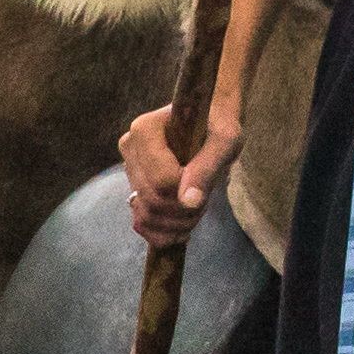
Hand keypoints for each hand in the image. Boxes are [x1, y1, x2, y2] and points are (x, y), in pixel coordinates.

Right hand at [120, 98, 231, 244]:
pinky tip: (182, 228)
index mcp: (145, 130)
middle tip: (205, 202)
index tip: (208, 182)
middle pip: (153, 200)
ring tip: (197, 210)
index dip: (188, 192)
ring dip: (177, 223)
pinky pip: (140, 222)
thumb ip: (207, 167)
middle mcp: (130, 148)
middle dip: (184, 211)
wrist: (209, 121)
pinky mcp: (134, 186)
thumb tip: (189, 202)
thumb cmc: (219, 124)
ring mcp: (129, 168)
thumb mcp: (225, 140)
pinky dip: (162, 232)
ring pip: (146, 214)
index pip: (162, 180)